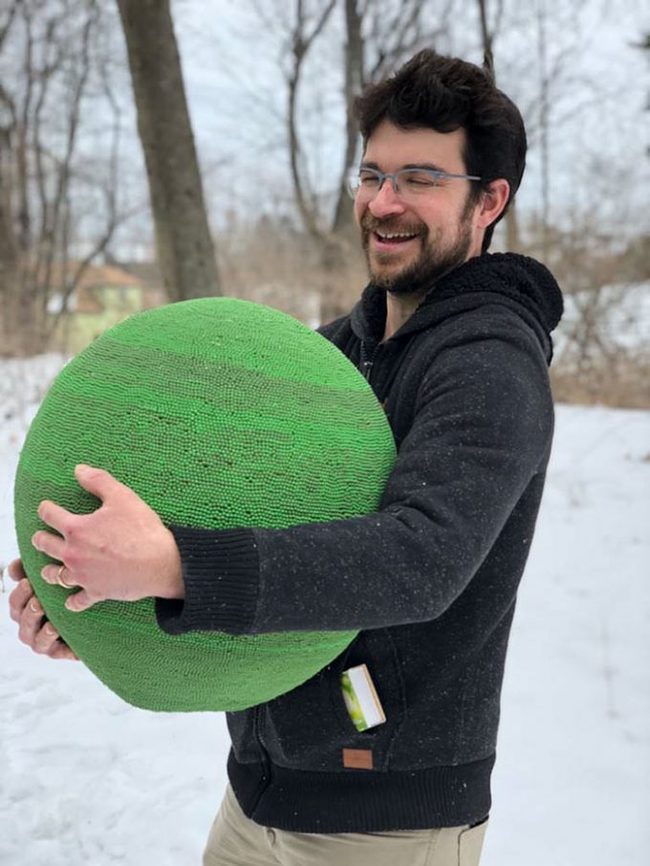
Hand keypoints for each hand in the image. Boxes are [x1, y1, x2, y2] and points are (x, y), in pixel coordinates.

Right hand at [7, 559, 77, 659]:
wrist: (102, 619)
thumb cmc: (75, 595)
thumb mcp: (58, 579)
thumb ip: (36, 570)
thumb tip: (15, 568)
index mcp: (28, 607)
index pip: (16, 600)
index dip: (19, 592)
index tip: (27, 581)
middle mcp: (32, 624)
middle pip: (19, 617)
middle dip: (25, 604)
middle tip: (35, 595)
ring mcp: (42, 639)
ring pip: (28, 634)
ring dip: (32, 620)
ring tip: (41, 607)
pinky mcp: (57, 651)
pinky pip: (49, 649)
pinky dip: (48, 639)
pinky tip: (53, 628)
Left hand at [31, 464, 183, 613]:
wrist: (161, 563)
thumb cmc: (142, 530)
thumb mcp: (122, 497)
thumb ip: (98, 481)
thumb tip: (79, 469)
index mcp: (77, 529)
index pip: (50, 515)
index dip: (46, 508)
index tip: (46, 507)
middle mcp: (73, 553)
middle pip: (45, 545)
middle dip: (40, 538)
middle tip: (40, 536)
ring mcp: (83, 575)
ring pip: (54, 575)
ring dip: (48, 570)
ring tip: (48, 567)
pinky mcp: (96, 592)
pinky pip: (76, 601)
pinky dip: (72, 601)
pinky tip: (70, 599)